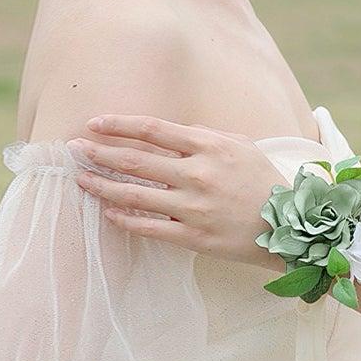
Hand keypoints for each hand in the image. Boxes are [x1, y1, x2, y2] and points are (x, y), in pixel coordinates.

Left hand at [68, 117, 283, 264]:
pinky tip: (108, 212)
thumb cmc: (263, 182)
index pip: (152, 129)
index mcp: (209, 146)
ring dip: (102, 185)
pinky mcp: (194, 237)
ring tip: (79, 179)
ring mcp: (194, 208)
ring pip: (135, 195)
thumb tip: (169, 132)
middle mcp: (198, 175)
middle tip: (72, 149)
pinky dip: (125, 219)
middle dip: (98, 153)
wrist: (289, 227)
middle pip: (135, 160)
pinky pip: (150, 227)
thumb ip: (203, 136)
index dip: (119, 125)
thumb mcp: (241, 146)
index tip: (94, 123)